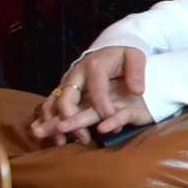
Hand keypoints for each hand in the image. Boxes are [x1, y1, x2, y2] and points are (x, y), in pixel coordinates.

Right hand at [30, 47, 148, 142]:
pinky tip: (55, 136)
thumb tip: (138, 91)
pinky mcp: (63, 88)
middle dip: (71, 120)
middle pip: (66, 99)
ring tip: (60, 142)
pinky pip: (50, 105)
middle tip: (83, 138)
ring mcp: (67, 82)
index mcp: (94, 66)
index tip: (109, 121)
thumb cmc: (124, 54)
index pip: (96, 89)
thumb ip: (137, 73)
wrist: (111, 45)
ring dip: (53, 123)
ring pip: (52, 103)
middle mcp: (76, 74)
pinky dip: (50, 120)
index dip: (102, 106)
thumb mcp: (136, 57)